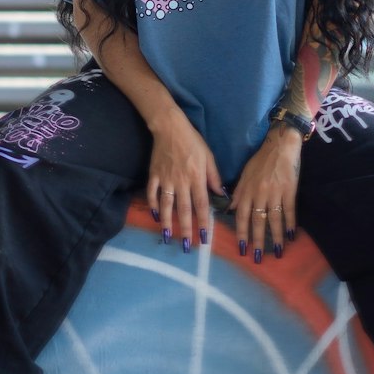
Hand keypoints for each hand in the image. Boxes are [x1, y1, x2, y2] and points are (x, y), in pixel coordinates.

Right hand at [146, 109, 223, 251]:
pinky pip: (152, 193)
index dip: (203, 222)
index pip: (201, 205)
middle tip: (187, 246)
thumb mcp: (209, 156)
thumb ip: (214, 177)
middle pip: (183, 210)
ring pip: (166, 205)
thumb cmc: (193, 141)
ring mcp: (165, 179)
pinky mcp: (154, 175)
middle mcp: (181, 182)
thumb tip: (221, 195)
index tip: (205, 238)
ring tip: (169, 237)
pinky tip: (155, 216)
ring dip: (168, 223)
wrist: (170, 128)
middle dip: (185, 229)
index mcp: (196, 178)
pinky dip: (153, 205)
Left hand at [230, 123, 301, 263]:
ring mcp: (275, 193)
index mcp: (247, 190)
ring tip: (277, 252)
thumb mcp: (245, 174)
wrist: (280, 145)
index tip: (241, 249)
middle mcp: (259, 194)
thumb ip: (237, 193)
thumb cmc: (261, 160)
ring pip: (274, 219)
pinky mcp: (289, 191)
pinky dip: (290, 223)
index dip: (241, 233)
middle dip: (257, 241)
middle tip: (257, 258)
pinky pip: (289, 210)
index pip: (242, 216)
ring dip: (275, 237)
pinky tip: (290, 236)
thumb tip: (229, 210)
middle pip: (258, 221)